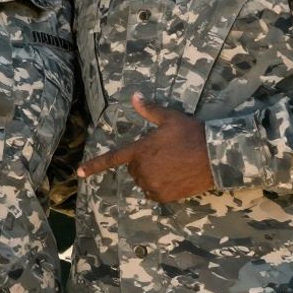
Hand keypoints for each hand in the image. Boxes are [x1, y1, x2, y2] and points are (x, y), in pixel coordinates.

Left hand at [76, 92, 215, 201]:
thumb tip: (134, 96)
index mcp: (140, 150)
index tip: (78, 173)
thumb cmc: (191, 134)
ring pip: (145, 182)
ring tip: (174, 165)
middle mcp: (143, 170)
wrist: (214, 157)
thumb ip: (149, 110)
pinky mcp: (164, 196)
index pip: (112, 158)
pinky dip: (162, 187)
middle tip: (166, 153)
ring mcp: (153, 185)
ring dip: (153, 175)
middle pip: (134, 169)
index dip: (94, 166)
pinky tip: (177, 177)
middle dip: (144, 162)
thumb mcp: (170, 118)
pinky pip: (155, 193)